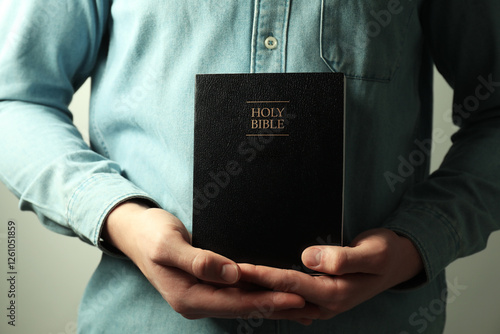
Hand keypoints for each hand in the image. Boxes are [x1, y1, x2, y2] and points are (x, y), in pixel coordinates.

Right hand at [102, 201, 319, 322]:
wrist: (135, 232)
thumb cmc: (149, 234)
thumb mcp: (168, 244)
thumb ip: (198, 260)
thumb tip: (229, 274)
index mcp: (187, 296)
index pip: (235, 302)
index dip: (266, 300)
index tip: (295, 297)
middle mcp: (196, 301)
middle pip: (244, 307)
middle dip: (277, 306)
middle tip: (310, 304)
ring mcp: (201, 295)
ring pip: (243, 303)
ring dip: (271, 304)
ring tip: (303, 305)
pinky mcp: (206, 285)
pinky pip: (237, 294)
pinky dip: (258, 295)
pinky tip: (276, 294)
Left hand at [239, 228, 423, 319]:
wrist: (398, 262)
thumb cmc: (386, 253)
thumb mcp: (373, 252)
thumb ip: (343, 258)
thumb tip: (310, 258)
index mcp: (336, 293)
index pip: (291, 283)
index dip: (264, 275)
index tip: (240, 267)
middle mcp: (326, 303)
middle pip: (280, 295)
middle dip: (252, 288)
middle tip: (224, 277)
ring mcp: (322, 302)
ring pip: (282, 299)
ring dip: (257, 292)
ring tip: (231, 282)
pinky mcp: (320, 296)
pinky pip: (289, 296)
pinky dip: (271, 291)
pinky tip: (255, 285)